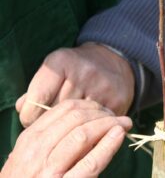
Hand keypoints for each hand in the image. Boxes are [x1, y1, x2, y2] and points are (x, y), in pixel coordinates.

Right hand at [0, 100, 131, 177]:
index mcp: (30, 138)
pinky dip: (108, 145)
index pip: (64, 109)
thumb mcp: (29, 157)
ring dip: (109, 124)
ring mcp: (51, 168)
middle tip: (117, 116)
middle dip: (102, 113)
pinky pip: (91, 161)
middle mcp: (38, 149)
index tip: (103, 108)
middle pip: (76, 118)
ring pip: (84, 134)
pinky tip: (119, 136)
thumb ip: (50, 139)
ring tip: (124, 123)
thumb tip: (84, 121)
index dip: (89, 105)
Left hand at [16, 43, 134, 126]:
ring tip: (70, 126)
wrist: (115, 60)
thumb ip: (37, 88)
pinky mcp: (117, 101)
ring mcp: (102, 87)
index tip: (32, 120)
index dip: (30, 116)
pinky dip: (90, 128)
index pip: (37, 98)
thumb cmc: (77, 68)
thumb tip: (23, 109)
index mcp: (61, 62)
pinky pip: (97, 124)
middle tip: (52, 124)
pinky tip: (88, 125)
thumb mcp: (56, 68)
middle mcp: (82, 72)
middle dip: (51, 121)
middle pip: (57, 111)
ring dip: (71, 127)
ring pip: (78, 120)